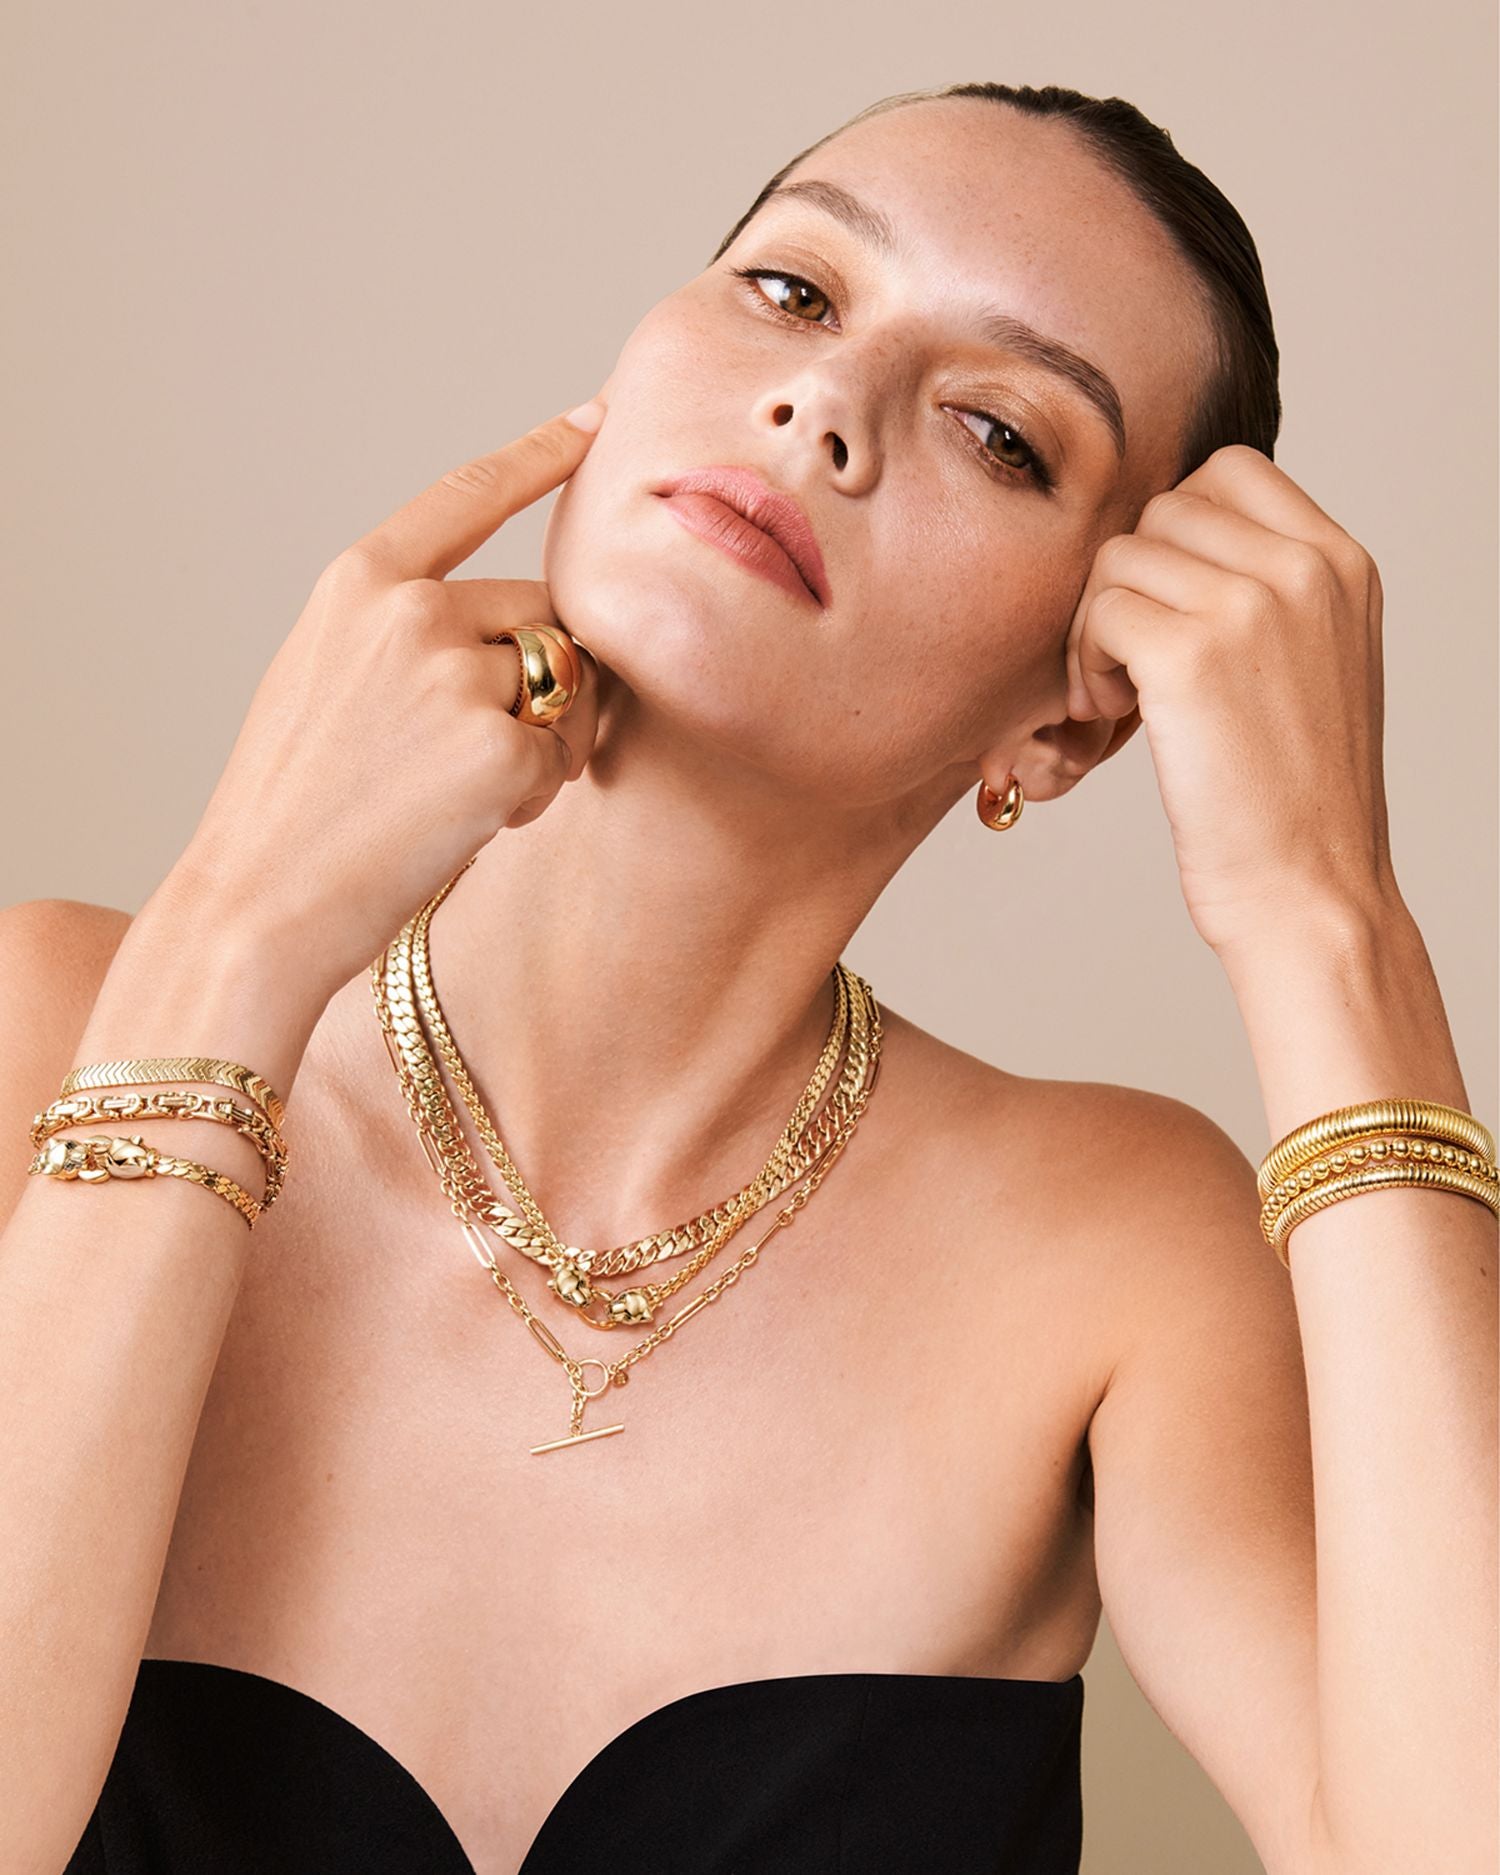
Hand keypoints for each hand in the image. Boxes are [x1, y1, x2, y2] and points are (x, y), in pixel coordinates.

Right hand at [168, 400, 607, 1007]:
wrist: (259, 903)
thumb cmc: (294, 807)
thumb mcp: (326, 680)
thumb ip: (406, 633)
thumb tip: (512, 632)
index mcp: (360, 584)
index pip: (468, 494)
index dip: (542, 454)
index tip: (597, 417)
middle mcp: (411, 610)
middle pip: (545, 613)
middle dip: (541, 679)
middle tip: (476, 755)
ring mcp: (456, 674)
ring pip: (568, 685)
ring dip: (547, 740)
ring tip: (461, 794)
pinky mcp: (499, 746)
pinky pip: (564, 757)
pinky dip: (536, 797)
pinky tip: (469, 824)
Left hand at [1063, 444, 1396, 956]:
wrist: (1311, 892)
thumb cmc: (1294, 800)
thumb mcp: (1314, 665)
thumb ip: (1267, 592)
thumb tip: (1173, 546)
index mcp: (1342, 564)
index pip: (1230, 472)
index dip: (1174, 534)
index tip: (1166, 609)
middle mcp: (1307, 568)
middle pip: (1165, 509)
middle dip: (1131, 581)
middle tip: (1130, 663)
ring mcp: (1253, 605)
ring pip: (1121, 556)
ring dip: (1098, 626)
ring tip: (1118, 697)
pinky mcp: (1192, 655)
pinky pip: (1100, 610)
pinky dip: (1084, 663)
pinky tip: (1108, 716)